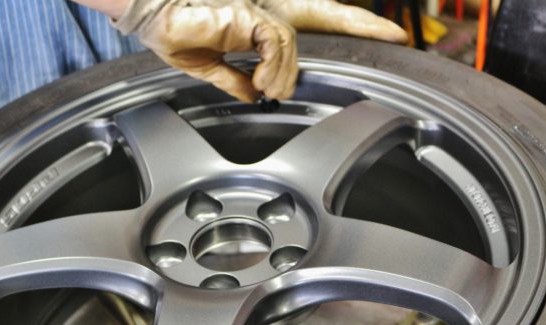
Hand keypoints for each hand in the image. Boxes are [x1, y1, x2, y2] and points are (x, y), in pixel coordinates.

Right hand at [111, 0, 406, 102]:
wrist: (150, 15)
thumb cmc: (173, 34)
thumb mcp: (209, 66)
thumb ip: (234, 78)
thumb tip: (250, 95)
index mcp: (257, 22)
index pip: (308, 21)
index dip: (342, 26)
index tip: (376, 34)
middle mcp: (265, 10)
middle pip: (323, 12)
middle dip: (359, 24)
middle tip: (395, 35)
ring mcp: (259, 7)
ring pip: (292, 45)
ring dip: (283, 76)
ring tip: (266, 90)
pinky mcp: (250, 11)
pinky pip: (276, 43)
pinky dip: (272, 66)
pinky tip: (260, 82)